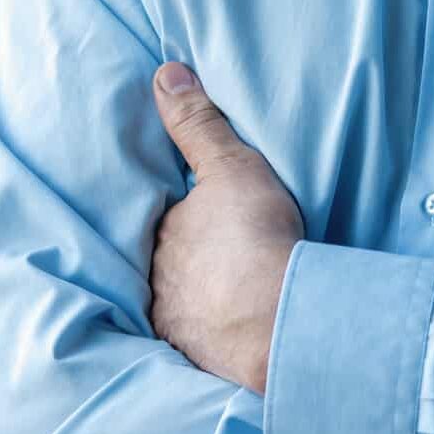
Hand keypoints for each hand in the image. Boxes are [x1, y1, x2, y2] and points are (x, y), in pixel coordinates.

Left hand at [148, 62, 304, 393]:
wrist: (276, 321)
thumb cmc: (254, 238)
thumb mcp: (230, 166)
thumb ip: (197, 124)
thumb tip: (164, 75)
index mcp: (163, 235)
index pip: (166, 220)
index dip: (185, 217)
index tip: (206, 220)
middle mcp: (157, 282)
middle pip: (170, 264)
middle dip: (187, 261)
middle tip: (220, 260)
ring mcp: (176, 323)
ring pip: (182, 304)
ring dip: (200, 300)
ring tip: (226, 298)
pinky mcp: (197, 358)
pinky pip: (201, 341)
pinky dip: (213, 335)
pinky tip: (230, 334)